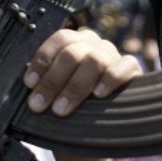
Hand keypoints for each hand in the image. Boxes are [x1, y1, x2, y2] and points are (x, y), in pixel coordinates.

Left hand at [22, 28, 140, 116]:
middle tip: (39, 105)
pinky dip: (110, 79)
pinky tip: (98, 94)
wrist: (104, 121)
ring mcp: (113, 54)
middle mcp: (94, 44)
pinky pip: (125, 65)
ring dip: (74, 86)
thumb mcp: (60, 88)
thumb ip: (48, 82)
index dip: (43, 60)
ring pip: (94, 60)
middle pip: (72, 53)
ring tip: (61, 108)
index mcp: (75, 41)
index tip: (30, 83)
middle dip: (52, 81)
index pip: (59, 39)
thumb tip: (29, 88)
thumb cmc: (77, 101)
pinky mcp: (133, 68)